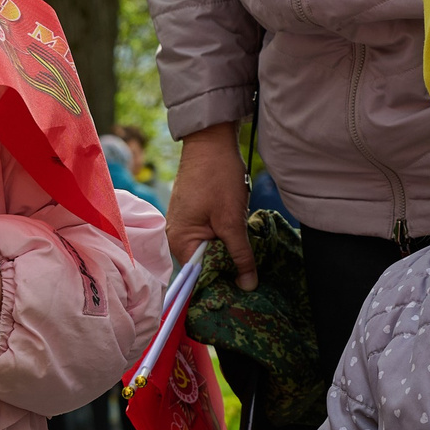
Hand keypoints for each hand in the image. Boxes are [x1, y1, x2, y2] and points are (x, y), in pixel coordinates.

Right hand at [167, 124, 254, 287]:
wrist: (211, 142)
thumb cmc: (218, 178)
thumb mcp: (233, 220)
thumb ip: (240, 255)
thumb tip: (248, 286)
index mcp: (180, 241)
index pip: (199, 276)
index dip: (222, 282)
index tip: (244, 288)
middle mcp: (176, 236)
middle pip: (204, 264)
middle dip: (227, 265)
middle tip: (252, 268)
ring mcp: (183, 225)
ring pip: (210, 249)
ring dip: (228, 248)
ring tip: (246, 246)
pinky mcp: (192, 215)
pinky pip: (209, 235)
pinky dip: (225, 235)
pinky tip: (237, 228)